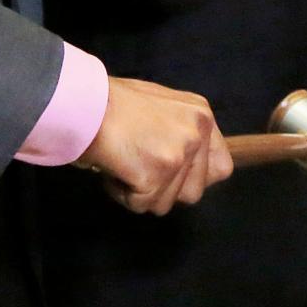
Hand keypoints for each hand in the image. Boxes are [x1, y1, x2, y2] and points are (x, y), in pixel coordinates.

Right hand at [77, 78, 231, 215]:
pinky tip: (112, 169)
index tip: (170, 175)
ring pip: (166, 203)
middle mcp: (197, 134)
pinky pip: (140, 205)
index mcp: (201, 114)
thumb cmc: (111, 102)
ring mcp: (178, 156)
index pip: (222, 167)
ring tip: (122, 163)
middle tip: (139, 168)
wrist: (85, 103)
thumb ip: (177, 131)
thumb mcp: (159, 106)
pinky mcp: (156, 176)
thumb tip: (180, 164)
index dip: (195, 178)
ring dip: (141, 192)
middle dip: (164, 189)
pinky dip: (122, 193)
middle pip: (194, 193)